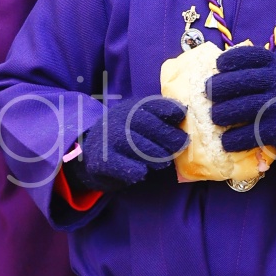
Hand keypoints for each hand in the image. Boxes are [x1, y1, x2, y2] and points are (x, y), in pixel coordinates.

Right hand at [69, 97, 186, 194]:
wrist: (91, 154)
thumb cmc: (125, 137)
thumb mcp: (139, 121)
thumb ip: (159, 117)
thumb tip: (184, 112)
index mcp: (129, 108)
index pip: (152, 104)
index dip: (170, 108)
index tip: (182, 115)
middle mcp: (117, 120)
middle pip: (149, 125)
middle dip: (170, 137)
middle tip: (180, 146)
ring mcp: (109, 140)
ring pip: (141, 148)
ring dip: (157, 157)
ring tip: (162, 162)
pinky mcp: (104, 161)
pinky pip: (129, 168)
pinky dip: (139, 171)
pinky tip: (141, 170)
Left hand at [208, 47, 275, 162]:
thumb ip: (258, 73)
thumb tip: (216, 75)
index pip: (252, 55)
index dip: (231, 59)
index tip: (218, 66)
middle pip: (239, 81)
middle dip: (217, 88)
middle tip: (208, 95)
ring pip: (240, 108)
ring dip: (221, 114)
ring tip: (215, 118)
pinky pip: (248, 134)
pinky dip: (233, 139)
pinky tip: (227, 141)